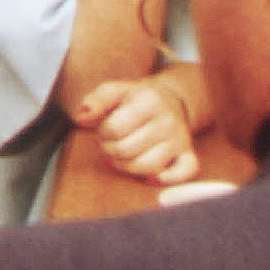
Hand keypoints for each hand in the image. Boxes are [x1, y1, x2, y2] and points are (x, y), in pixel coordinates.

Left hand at [75, 76, 199, 184]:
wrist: (169, 101)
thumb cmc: (134, 99)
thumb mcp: (114, 91)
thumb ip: (95, 101)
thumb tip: (80, 118)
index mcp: (149, 101)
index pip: (114, 128)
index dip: (102, 133)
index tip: (105, 129)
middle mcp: (168, 121)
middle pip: (127, 150)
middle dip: (110, 150)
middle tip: (110, 143)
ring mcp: (180, 139)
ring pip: (147, 166)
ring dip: (126, 166)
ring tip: (121, 156)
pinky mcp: (189, 155)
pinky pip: (183, 173)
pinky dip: (166, 178)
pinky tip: (151, 177)